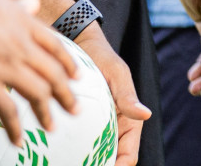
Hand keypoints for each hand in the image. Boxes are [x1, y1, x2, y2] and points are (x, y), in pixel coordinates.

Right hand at [0, 0, 78, 144]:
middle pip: (54, 74)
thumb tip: (32, 2)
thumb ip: (16, 4)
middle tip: (75, 107)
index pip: (56, 48)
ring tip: (53, 126)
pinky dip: (14, 127)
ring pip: (38, 93)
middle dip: (66, 94)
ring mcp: (4, 65)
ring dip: (48, 113)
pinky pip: (6, 110)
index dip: (69, 65)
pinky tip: (18, 138)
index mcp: (24, 22)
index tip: (76, 76)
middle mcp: (21, 45)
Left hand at [73, 22, 151, 165]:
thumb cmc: (101, 58)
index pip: (128, 155)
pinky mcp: (77, 126)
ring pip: (91, 157)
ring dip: (83, 164)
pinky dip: (68, 155)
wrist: (78, 47)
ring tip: (63, 165)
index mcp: (128, 120)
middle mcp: (112, 129)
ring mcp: (94, 129)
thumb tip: (146, 114)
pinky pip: (75, 147)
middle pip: (109, 161)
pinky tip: (54, 158)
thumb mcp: (116, 75)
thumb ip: (128, 96)